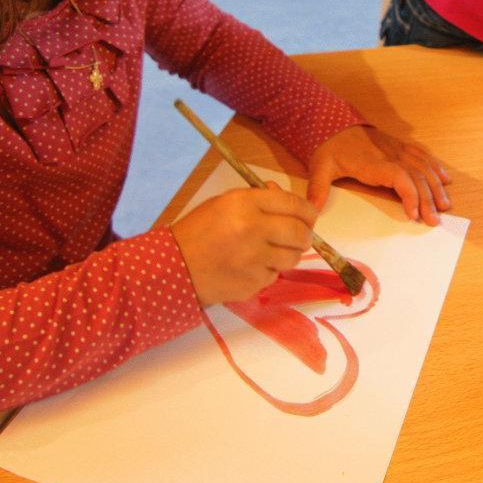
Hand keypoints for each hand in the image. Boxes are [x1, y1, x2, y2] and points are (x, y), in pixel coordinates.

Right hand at [170, 185, 316, 304]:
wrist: (173, 267)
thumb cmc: (198, 231)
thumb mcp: (224, 204)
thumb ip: (259, 200)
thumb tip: (286, 198)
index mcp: (245, 204)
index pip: (294, 205)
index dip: (308, 212)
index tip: (309, 217)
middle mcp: (253, 230)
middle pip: (300, 233)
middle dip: (305, 235)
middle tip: (298, 236)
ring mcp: (254, 260)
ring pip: (292, 258)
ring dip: (287, 254)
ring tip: (270, 251)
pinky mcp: (252, 284)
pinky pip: (274, 276)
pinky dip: (268, 271)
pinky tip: (249, 266)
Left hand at [307, 125, 451, 225]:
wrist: (334, 123)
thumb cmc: (329, 148)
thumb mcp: (319, 167)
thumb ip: (317, 189)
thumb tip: (312, 211)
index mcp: (373, 162)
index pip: (399, 176)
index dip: (409, 195)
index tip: (413, 214)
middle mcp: (391, 155)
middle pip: (416, 176)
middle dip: (428, 199)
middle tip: (435, 220)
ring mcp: (398, 149)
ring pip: (424, 167)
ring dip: (436, 186)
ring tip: (445, 206)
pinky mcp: (401, 147)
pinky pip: (424, 156)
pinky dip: (436, 168)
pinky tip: (446, 179)